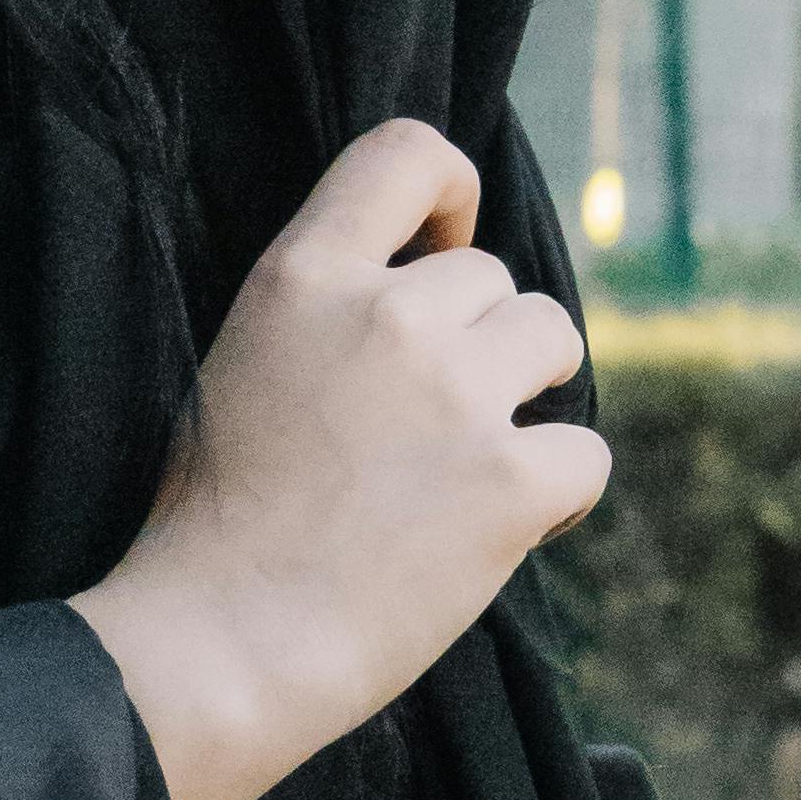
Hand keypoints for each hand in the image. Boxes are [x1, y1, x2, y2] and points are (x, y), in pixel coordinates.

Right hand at [72, 123, 609, 799]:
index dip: (450, 190)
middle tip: (427, 425)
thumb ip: (326, 311)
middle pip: (493, 277)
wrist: (222, 645)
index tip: (447, 243)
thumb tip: (425, 285)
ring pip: (553, 337)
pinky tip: (506, 528)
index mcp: (303, 278)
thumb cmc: (215, 524)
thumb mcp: (241, 365)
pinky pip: (585, 451)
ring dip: (529, 391)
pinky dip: (560, 490)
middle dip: (480, 340)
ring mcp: (456, 396)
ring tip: (471, 463)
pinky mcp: (510, 484)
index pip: (406, 154)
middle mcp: (388, 316)